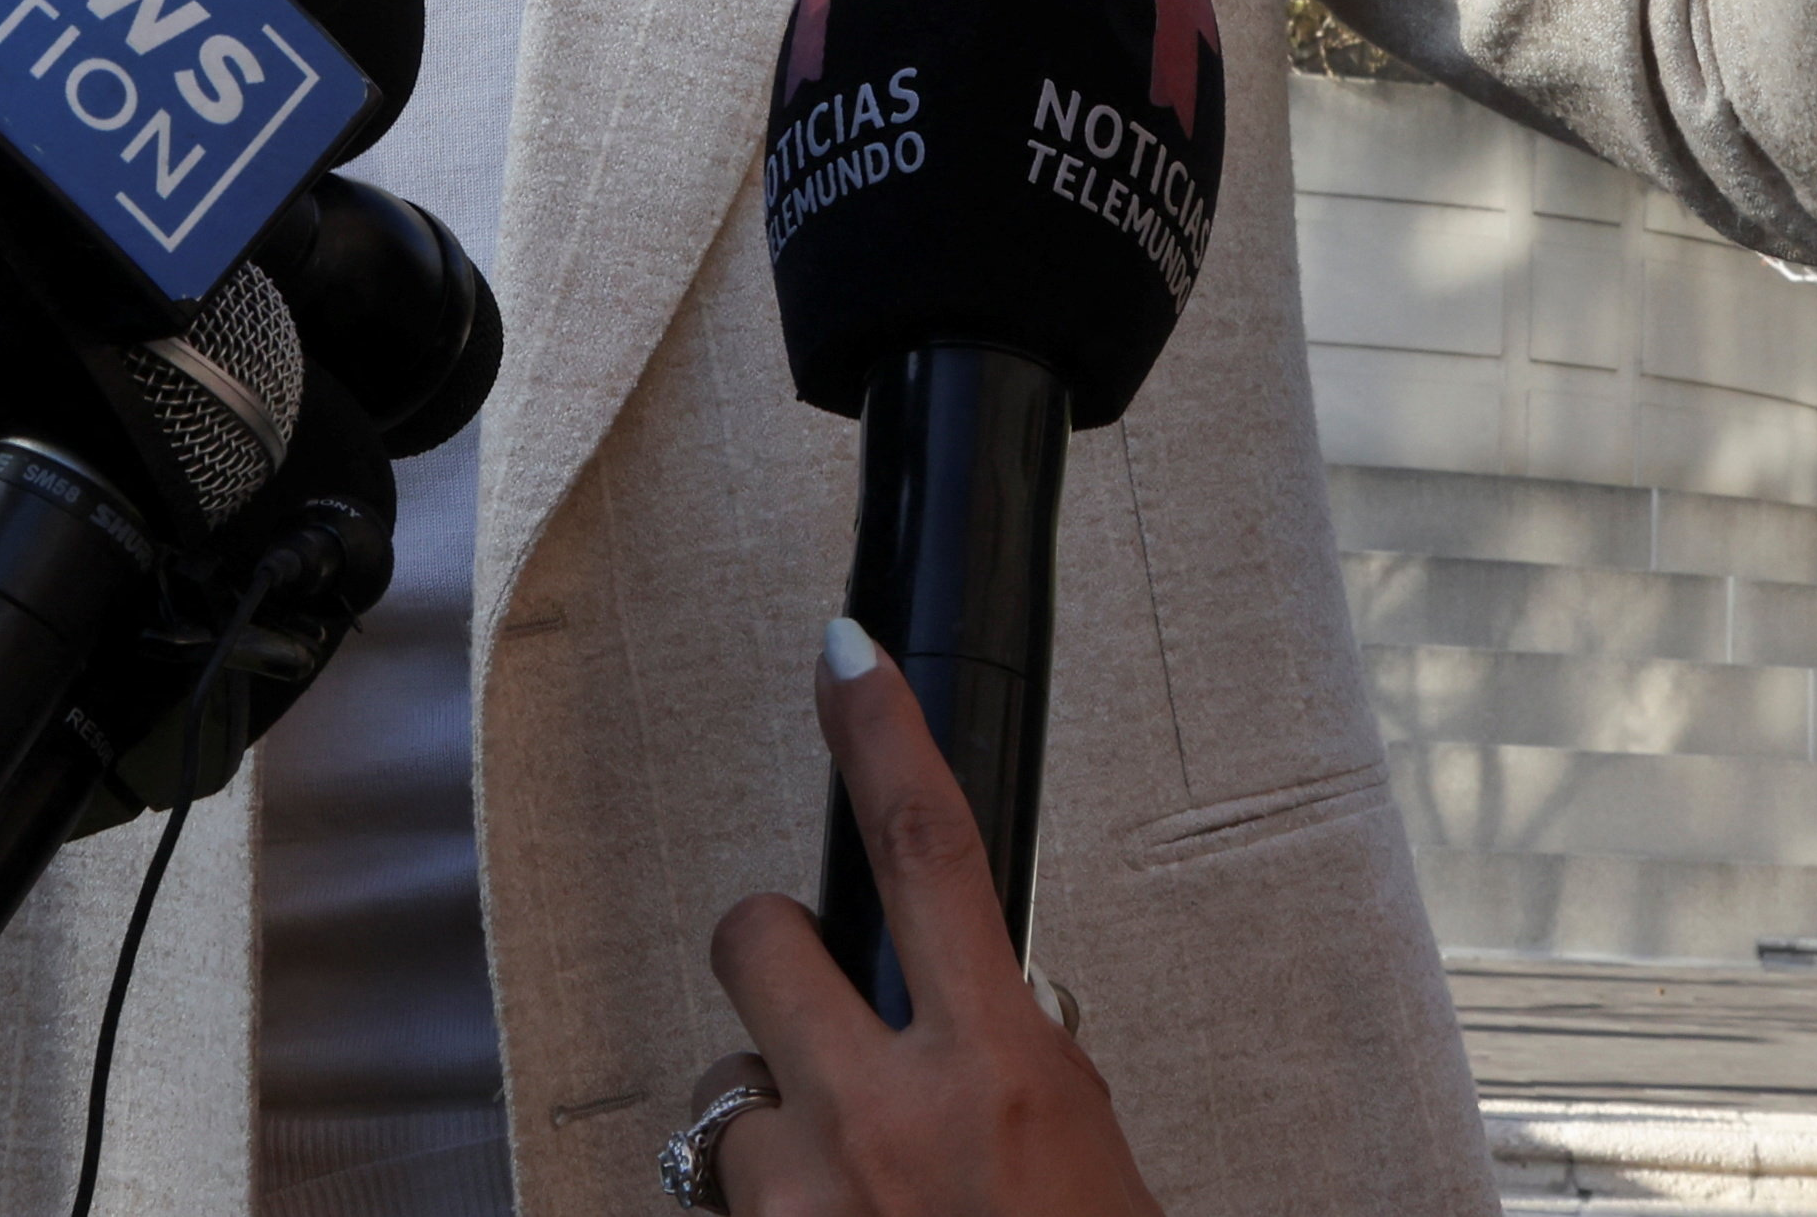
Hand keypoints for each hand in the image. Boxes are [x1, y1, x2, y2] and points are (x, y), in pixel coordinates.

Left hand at [692, 623, 1159, 1216]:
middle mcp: (886, 1119)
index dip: (881, 733)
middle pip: (761, 938)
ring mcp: (806, 1201)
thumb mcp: (1091, 1171)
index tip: (844, 654)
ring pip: (728, 1098)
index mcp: (1002, 1077)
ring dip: (774, 1137)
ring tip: (849, 1210)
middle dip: (773, 952)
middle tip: (816, 1008)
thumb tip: (987, 1027)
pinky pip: (725, 1208)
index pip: (932, 852)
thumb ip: (1021, 1080)